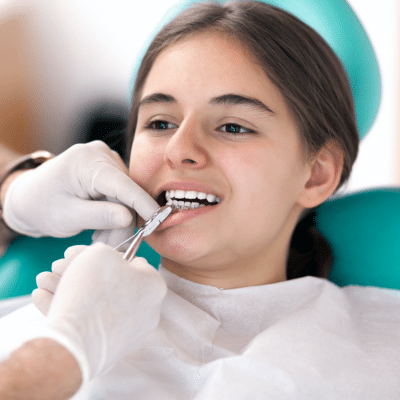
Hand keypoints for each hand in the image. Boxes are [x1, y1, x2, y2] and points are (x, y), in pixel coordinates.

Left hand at [2, 141, 158, 238]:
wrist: (30, 197)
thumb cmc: (42, 207)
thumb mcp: (67, 217)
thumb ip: (98, 216)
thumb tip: (130, 218)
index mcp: (86, 162)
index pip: (123, 184)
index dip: (143, 203)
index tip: (160, 219)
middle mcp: (100, 155)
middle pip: (127, 194)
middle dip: (122, 224)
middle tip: (108, 247)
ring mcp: (106, 161)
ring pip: (127, 197)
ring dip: (117, 223)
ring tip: (98, 239)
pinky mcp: (109, 170)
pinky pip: (122, 195)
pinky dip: (115, 215)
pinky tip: (101, 227)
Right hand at [33, 243, 166, 381]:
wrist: (75, 344)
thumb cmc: (92, 292)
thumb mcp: (99, 253)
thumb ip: (105, 251)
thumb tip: (102, 258)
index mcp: (154, 286)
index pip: (134, 263)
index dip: (108, 255)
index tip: (86, 254)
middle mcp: (147, 311)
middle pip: (112, 284)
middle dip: (83, 273)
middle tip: (59, 267)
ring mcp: (129, 333)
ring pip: (97, 303)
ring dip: (69, 288)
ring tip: (45, 281)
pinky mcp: (109, 350)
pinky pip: (90, 323)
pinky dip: (69, 309)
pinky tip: (43, 297)